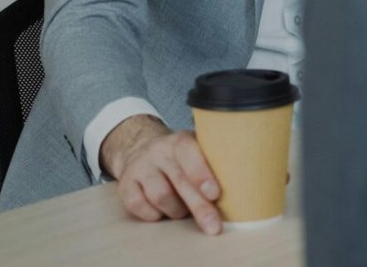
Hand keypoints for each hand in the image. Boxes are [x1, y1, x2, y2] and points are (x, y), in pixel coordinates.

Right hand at [101, 115, 221, 233]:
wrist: (140, 148)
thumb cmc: (180, 156)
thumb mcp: (197, 149)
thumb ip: (214, 162)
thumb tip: (242, 185)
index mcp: (180, 141)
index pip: (190, 155)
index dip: (202, 175)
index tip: (214, 193)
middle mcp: (158, 151)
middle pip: (180, 182)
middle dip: (199, 207)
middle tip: (213, 225)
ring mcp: (140, 167)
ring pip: (161, 196)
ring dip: (177, 210)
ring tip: (183, 209)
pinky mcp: (125, 184)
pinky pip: (140, 206)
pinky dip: (155, 214)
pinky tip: (162, 210)